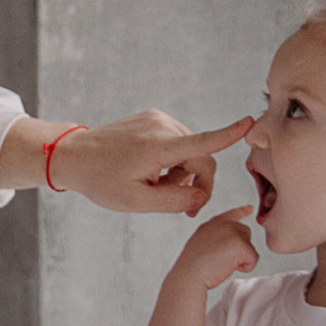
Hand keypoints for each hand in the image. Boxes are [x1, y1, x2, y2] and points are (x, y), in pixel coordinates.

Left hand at [39, 111, 257, 215]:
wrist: (74, 155)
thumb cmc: (102, 181)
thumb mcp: (137, 202)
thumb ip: (174, 202)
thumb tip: (201, 196)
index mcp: (158, 147)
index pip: (201, 143)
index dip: (228, 135)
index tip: (250, 124)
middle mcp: (161, 127)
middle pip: (201, 156)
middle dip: (195, 182)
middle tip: (180, 207)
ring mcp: (157, 119)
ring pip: (189, 151)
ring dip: (181, 172)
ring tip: (154, 185)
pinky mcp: (153, 118)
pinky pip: (177, 142)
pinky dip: (171, 160)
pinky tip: (150, 170)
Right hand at [173, 202, 257, 290]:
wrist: (189, 275)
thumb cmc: (193, 267)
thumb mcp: (202, 245)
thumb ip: (216, 238)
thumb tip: (233, 246)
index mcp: (212, 224)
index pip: (231, 214)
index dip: (242, 211)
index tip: (250, 208)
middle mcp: (223, 224)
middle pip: (245, 233)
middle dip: (239, 248)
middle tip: (221, 260)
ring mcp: (232, 232)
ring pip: (250, 247)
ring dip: (241, 259)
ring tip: (222, 264)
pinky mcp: (240, 244)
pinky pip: (253, 259)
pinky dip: (245, 268)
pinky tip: (228, 268)